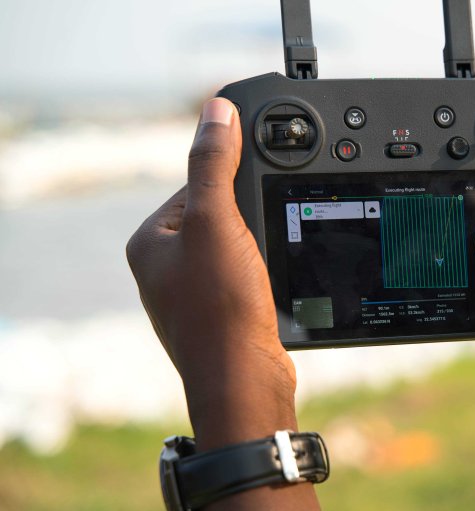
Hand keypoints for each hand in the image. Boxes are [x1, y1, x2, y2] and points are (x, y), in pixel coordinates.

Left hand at [127, 98, 296, 448]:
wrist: (243, 380)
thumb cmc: (221, 308)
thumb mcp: (216, 221)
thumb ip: (214, 164)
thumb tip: (216, 111)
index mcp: (149, 242)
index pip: (195, 184)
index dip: (232, 181)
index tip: (258, 193)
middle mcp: (164, 268)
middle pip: (219, 216)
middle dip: (249, 222)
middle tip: (265, 239)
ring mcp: (191, 295)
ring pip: (237, 250)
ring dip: (259, 251)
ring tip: (266, 269)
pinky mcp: (220, 316)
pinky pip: (245, 279)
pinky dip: (262, 277)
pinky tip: (269, 289)